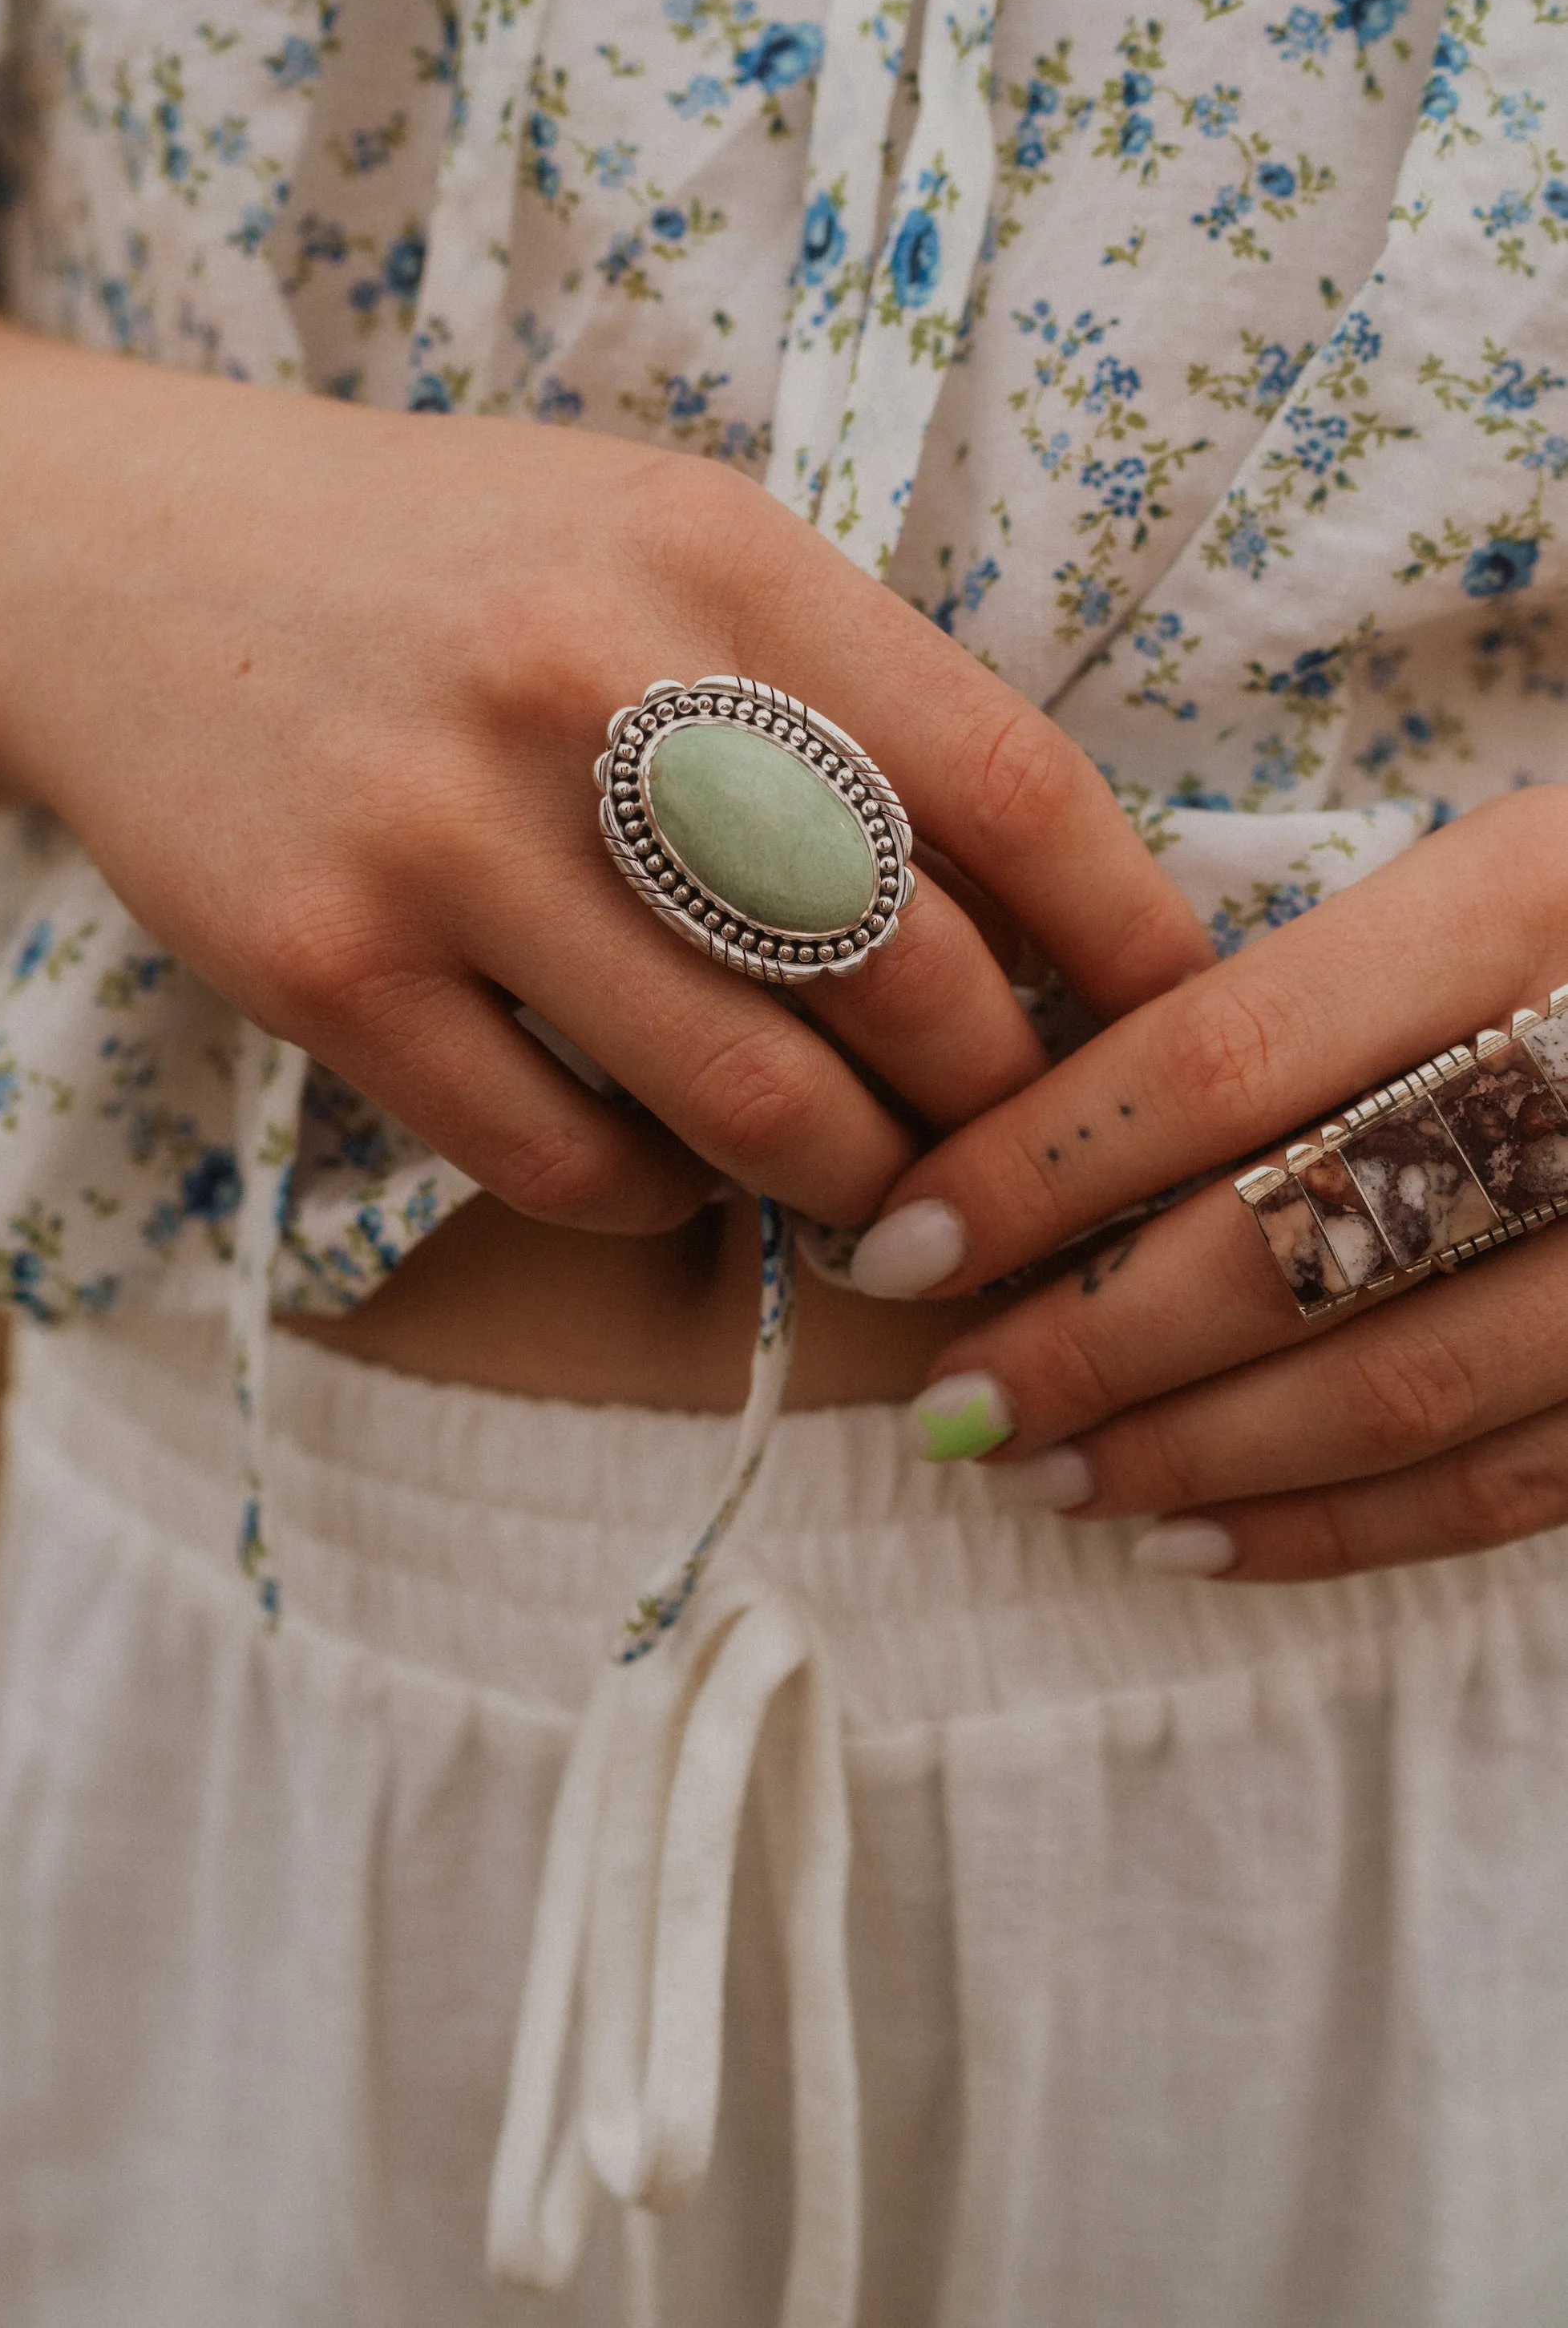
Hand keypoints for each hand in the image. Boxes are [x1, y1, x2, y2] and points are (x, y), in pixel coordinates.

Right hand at [0, 378, 1209, 1237]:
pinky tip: (660, 1163)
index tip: (1177, 1025)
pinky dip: (652, 1198)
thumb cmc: (443, 563)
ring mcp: (441, 832)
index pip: (1003, 782)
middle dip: (995, 1099)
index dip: (1127, 934)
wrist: (115, 564)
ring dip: (843, 1180)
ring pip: (748, 1101)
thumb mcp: (654, 536)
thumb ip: (834, 686)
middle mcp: (585, 681)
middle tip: (1004, 1141)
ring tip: (863, 1185)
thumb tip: (1041, 918)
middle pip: (903, 971)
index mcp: (710, 550)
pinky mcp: (321, 964)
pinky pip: (561, 1162)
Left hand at [861, 787, 1567, 1577]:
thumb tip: (1051, 1127)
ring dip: (1188, 1451)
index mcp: (1532, 899)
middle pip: (1290, 1241)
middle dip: (1086, 1341)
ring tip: (1039, 1474)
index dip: (1040, 1165)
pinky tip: (1200, 1536)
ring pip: (1395, 1387)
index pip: (1223, 1057)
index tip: (899, 1238)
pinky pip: (1516, 1479)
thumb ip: (1323, 987)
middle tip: (948, 1399)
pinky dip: (1343, 1526)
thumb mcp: (1509, 868)